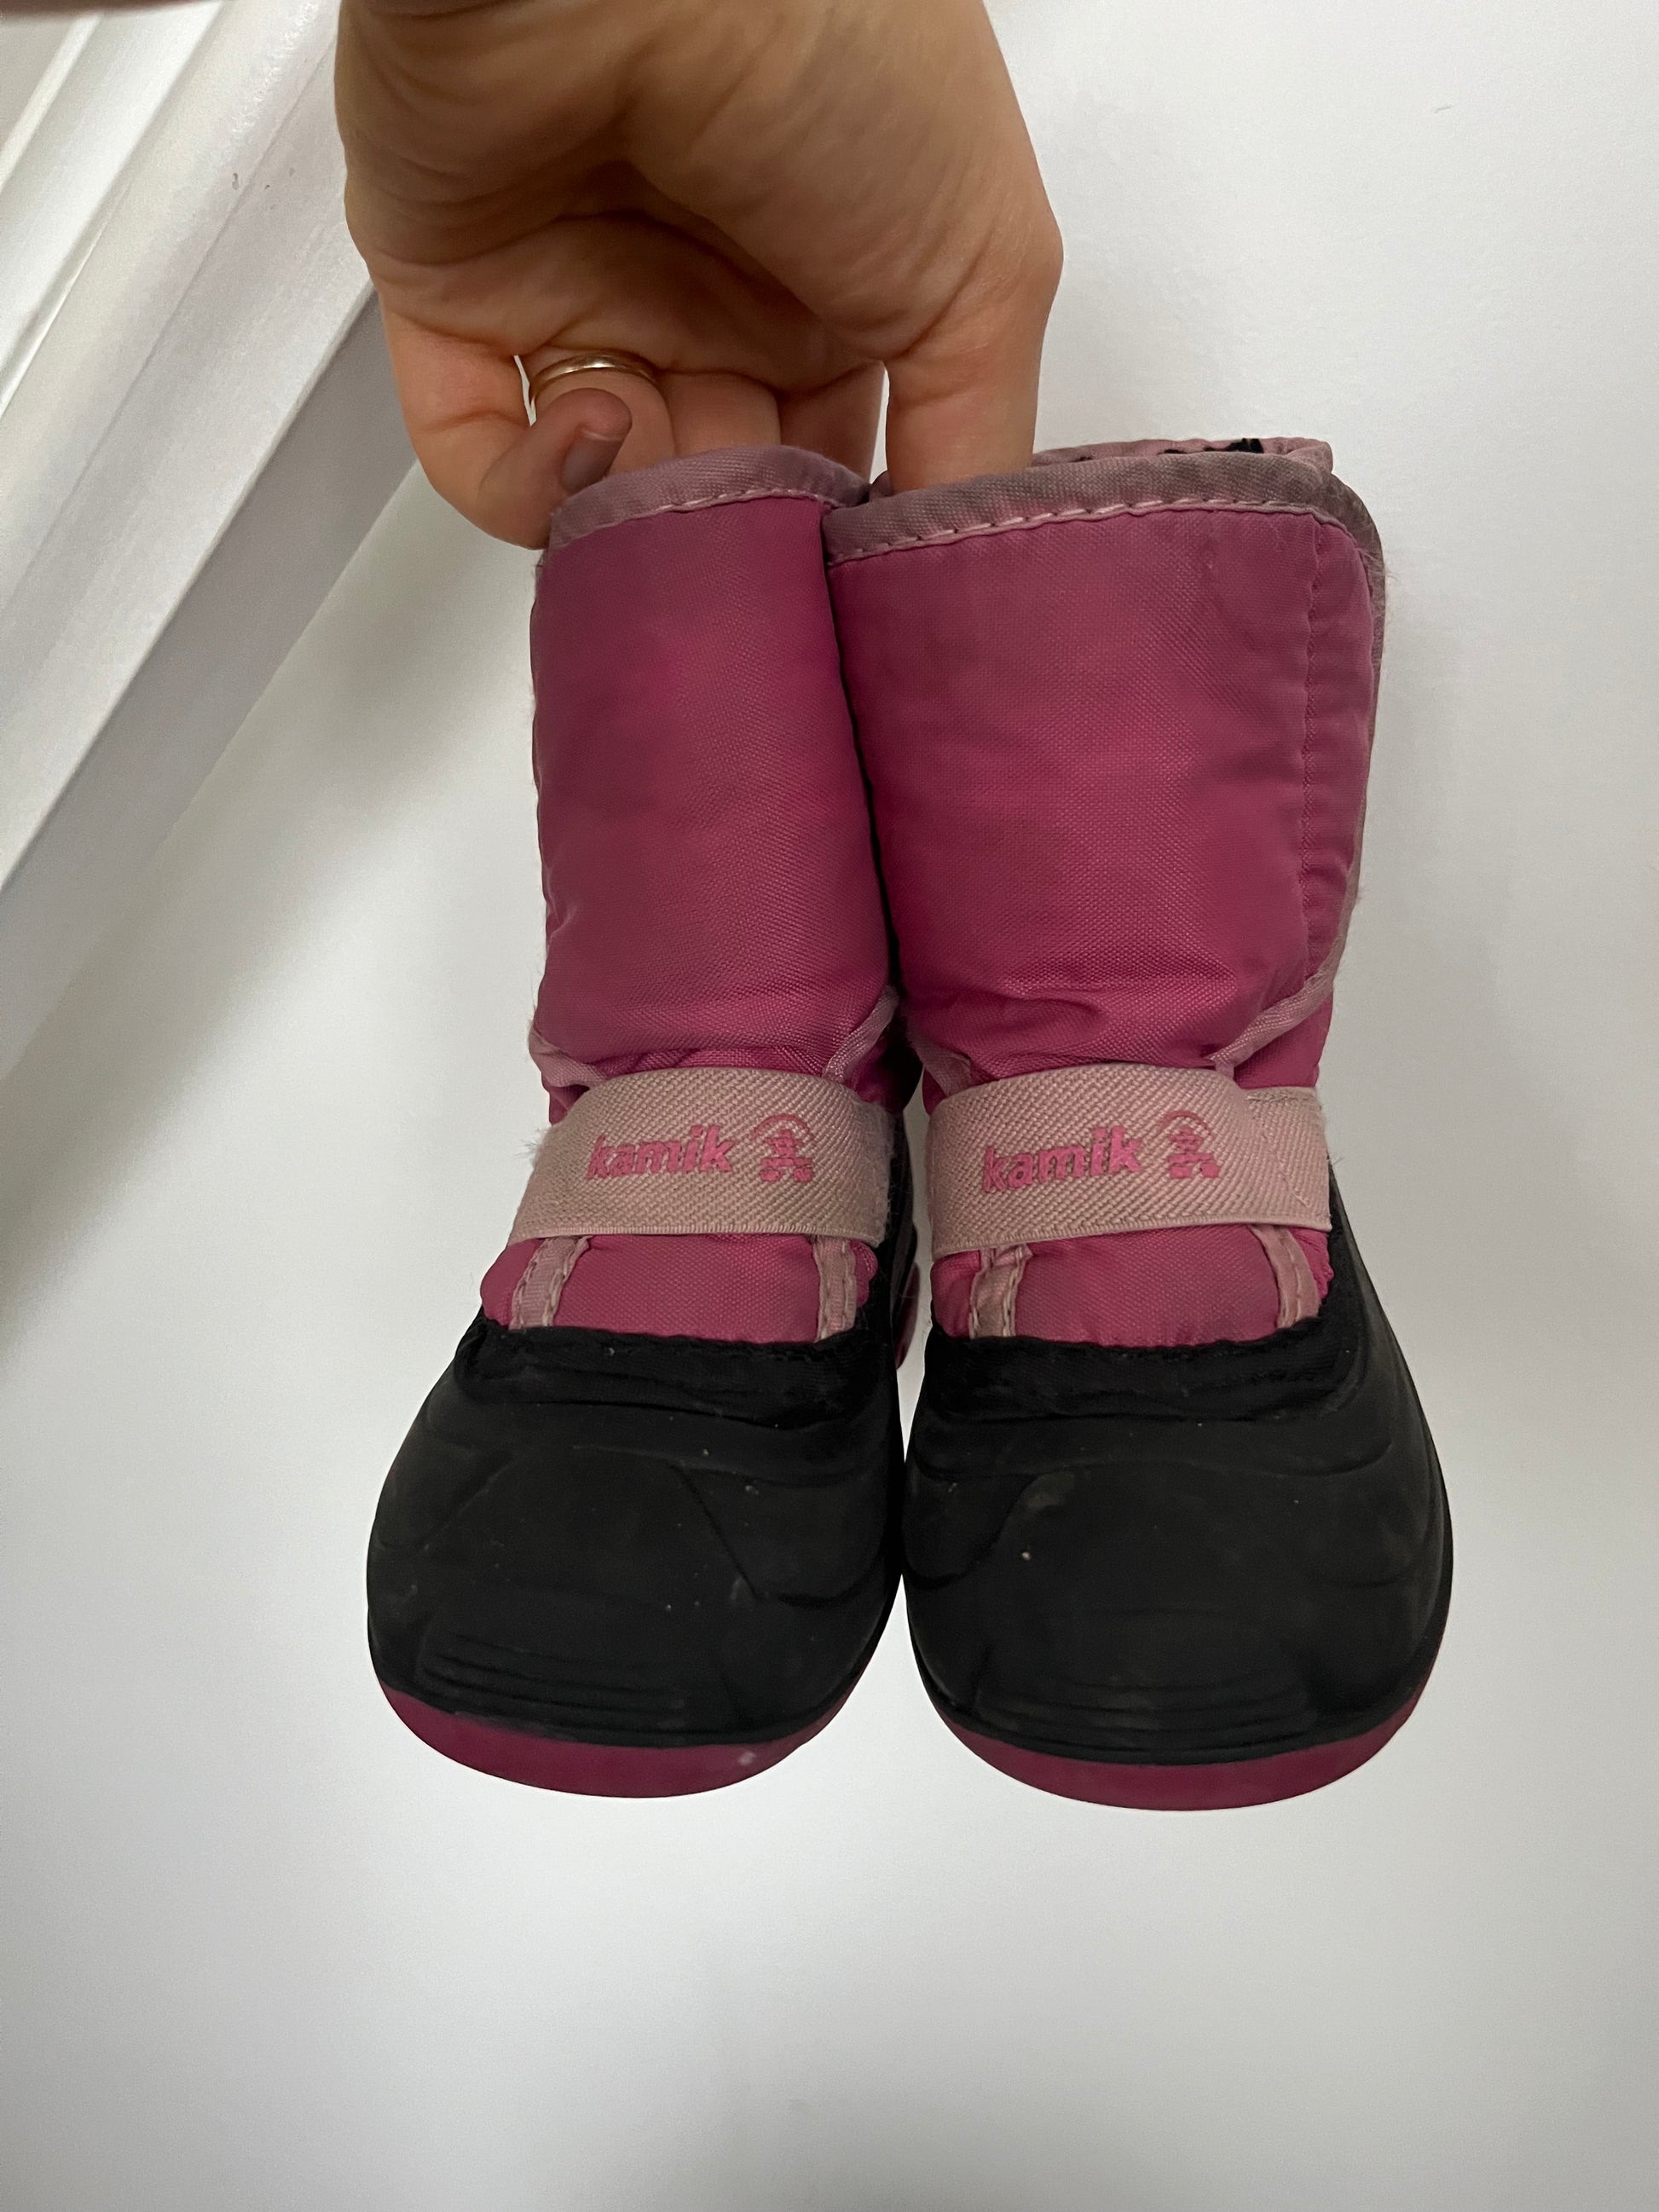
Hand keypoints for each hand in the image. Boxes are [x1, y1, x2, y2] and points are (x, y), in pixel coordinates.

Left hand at [335, 0, 1060, 543]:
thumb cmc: (825, 44)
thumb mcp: (985, 269)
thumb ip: (977, 441)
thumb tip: (949, 574)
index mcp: (842, 282)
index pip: (840, 468)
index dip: (842, 545)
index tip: (855, 613)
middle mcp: (714, 291)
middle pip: (720, 494)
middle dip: (741, 548)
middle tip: (760, 576)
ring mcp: (585, 293)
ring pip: (605, 494)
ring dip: (642, 522)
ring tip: (672, 472)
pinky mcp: (459, 296)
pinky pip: (477, 455)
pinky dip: (527, 489)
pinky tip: (590, 430)